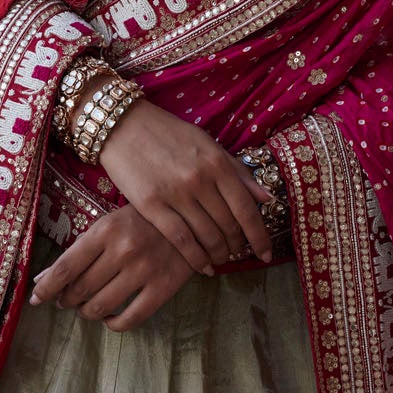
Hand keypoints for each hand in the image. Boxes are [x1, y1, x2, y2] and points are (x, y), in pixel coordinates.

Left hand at [27, 206, 194, 329]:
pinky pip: (129, 319)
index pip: (65, 267)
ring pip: (100, 307)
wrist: (192, 218)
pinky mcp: (163, 288)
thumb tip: (42, 279)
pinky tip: (110, 317)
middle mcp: (123, 250)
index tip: (36, 299)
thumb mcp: (109, 224)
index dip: (46, 287)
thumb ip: (79, 250)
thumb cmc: (142, 219)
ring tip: (86, 307)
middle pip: (80, 290)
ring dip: (87, 312)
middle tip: (66, 300)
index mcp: (105, 230)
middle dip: (67, 300)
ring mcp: (144, 271)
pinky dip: (112, 324)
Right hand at [94, 98, 276, 272]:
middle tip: (238, 253)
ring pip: (207, 236)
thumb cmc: (169, 134)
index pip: (246, 208)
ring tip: (221, 258)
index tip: (266, 254)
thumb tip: (268, 198)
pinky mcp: (151, 205)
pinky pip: (181, 240)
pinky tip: (204, 267)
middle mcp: (200, 179)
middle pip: (229, 226)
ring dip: (219, 253)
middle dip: (237, 245)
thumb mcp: (208, 144)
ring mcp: (175, 194)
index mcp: (217, 162)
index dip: (259, 236)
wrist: (124, 125)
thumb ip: (238, 172)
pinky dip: (196, 259)